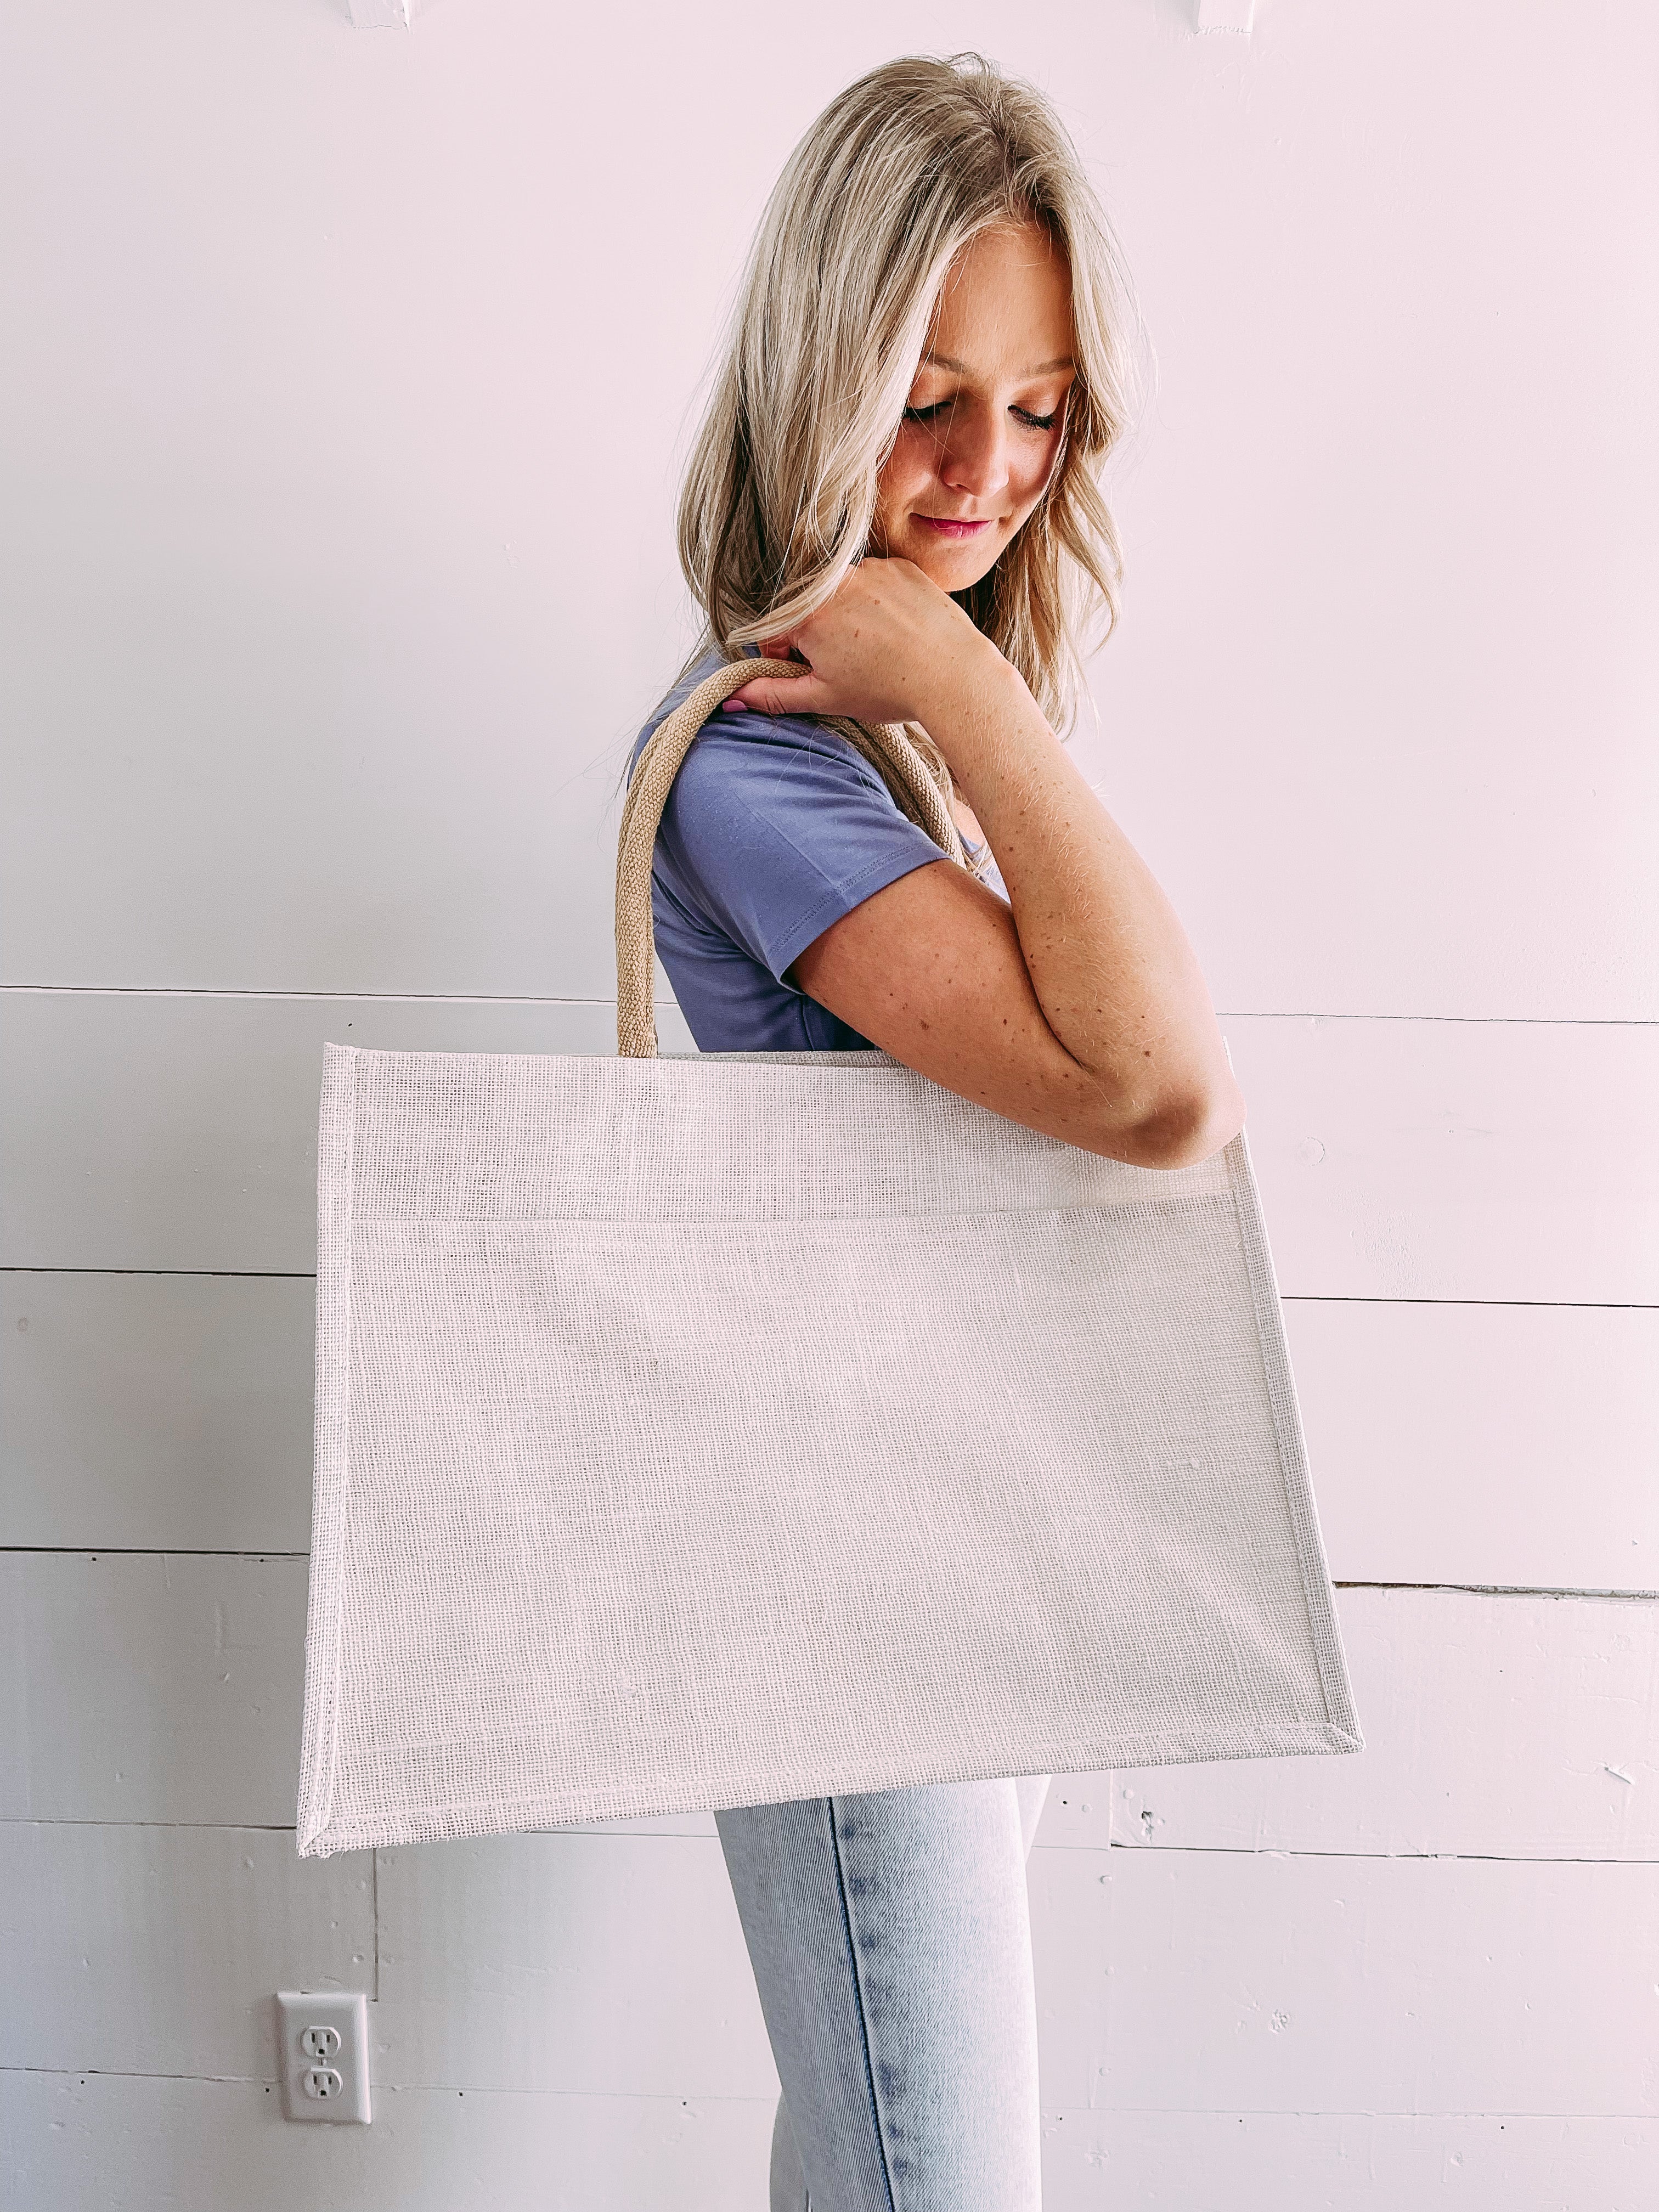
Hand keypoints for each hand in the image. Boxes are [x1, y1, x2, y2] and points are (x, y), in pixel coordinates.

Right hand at [721, 558, 998, 727]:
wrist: (955, 676)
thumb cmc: (889, 689)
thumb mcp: (825, 698)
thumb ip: (773, 694)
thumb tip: (731, 698)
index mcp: (808, 614)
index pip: (775, 632)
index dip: (788, 659)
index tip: (812, 674)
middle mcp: (835, 582)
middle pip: (810, 609)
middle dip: (820, 637)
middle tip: (851, 665)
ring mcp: (872, 569)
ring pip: (844, 595)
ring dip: (850, 618)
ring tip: (880, 650)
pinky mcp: (902, 567)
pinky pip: (878, 582)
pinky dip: (881, 605)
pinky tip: (899, 632)